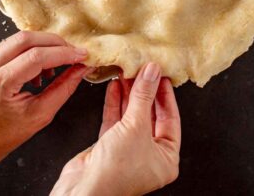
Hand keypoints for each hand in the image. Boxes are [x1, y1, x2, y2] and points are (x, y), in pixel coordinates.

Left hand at [0, 31, 92, 186]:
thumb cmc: (6, 134)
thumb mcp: (41, 114)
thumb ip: (64, 87)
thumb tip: (82, 68)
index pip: (36, 57)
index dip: (63, 53)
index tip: (82, 55)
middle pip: (27, 39)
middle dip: (55, 43)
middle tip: (73, 53)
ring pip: (20, 38)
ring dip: (44, 45)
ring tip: (55, 64)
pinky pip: (13, 44)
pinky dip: (32, 49)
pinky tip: (40, 67)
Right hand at [51, 63, 180, 195]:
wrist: (82, 191)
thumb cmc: (115, 171)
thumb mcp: (135, 126)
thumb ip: (144, 95)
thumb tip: (153, 71)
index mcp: (166, 159)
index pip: (171, 118)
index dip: (165, 94)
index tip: (160, 74)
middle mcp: (149, 156)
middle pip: (150, 115)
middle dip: (144, 91)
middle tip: (142, 70)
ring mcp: (129, 152)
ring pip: (132, 116)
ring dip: (128, 94)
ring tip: (127, 72)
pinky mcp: (109, 148)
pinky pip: (116, 121)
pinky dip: (115, 103)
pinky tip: (115, 86)